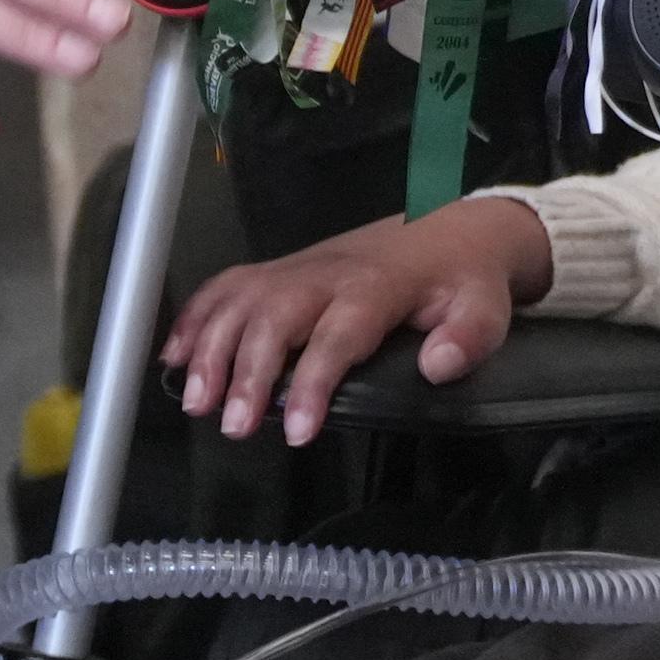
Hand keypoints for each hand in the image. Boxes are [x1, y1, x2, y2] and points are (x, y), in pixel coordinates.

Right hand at [169, 195, 552, 448]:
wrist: (446, 230)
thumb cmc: (458, 278)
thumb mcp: (485, 308)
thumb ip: (469, 338)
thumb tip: (439, 365)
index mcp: (375, 288)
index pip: (337, 336)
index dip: (313, 383)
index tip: (298, 429)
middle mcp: (326, 275)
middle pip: (274, 317)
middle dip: (247, 371)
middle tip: (236, 425)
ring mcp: (296, 269)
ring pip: (240, 301)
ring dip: (210, 348)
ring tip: (197, 400)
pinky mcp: (279, 270)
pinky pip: (227, 285)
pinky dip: (194, 316)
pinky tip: (175, 355)